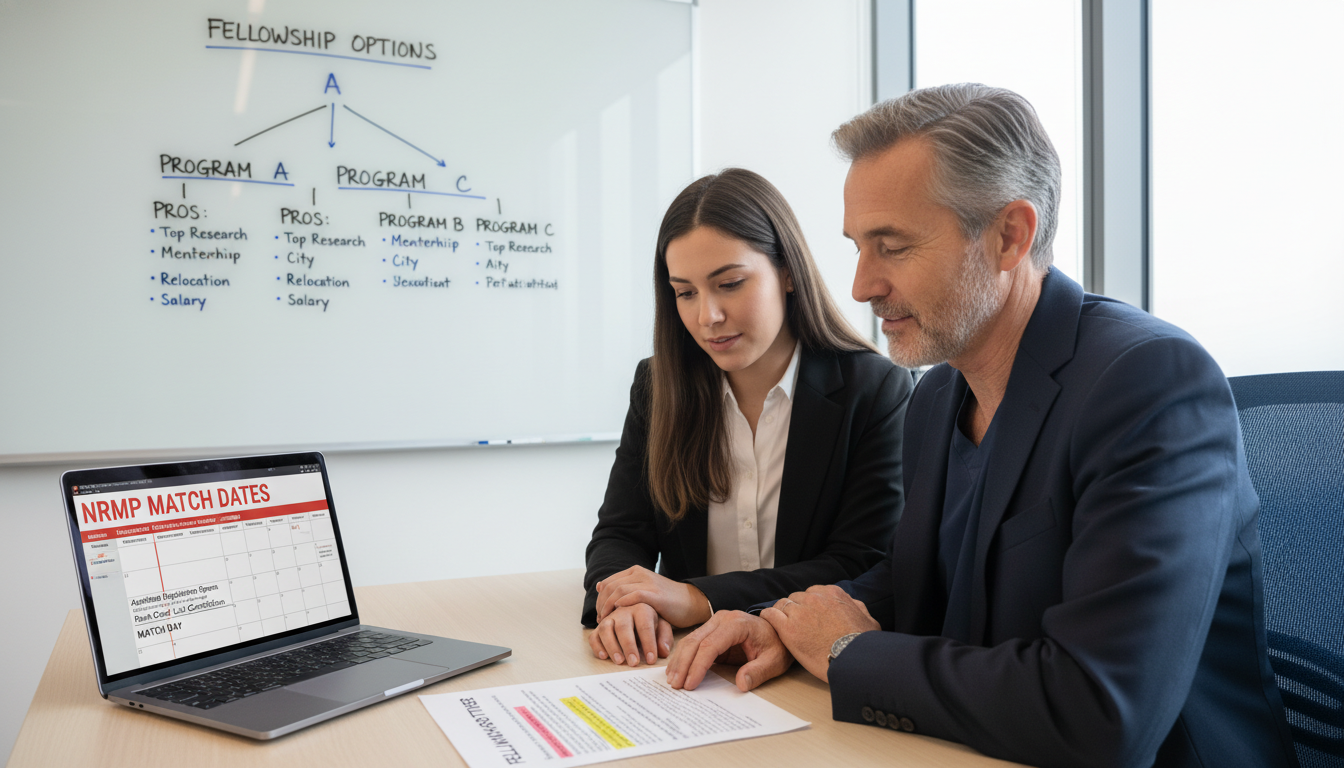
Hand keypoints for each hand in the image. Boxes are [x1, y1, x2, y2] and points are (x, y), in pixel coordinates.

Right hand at [588, 603, 672, 666]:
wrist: (636, 613)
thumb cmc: (651, 623)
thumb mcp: (662, 627)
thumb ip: (664, 638)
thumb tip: (663, 652)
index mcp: (642, 608)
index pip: (645, 626)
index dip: (648, 644)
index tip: (651, 660)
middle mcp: (624, 610)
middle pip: (623, 627)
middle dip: (628, 647)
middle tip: (634, 663)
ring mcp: (609, 617)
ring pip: (605, 629)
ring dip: (611, 646)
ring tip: (619, 661)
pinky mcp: (599, 627)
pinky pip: (594, 635)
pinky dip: (597, 646)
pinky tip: (604, 657)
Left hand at [596, 565, 711, 627]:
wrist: (691, 602)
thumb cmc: (666, 601)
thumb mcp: (643, 591)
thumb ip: (625, 589)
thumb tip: (599, 587)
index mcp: (635, 571)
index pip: (608, 582)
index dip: (600, 599)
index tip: (599, 614)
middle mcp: (640, 574)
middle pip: (610, 587)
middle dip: (601, 605)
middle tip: (601, 620)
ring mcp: (648, 582)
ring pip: (619, 590)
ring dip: (609, 607)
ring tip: (607, 621)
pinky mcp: (656, 594)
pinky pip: (634, 595)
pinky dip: (623, 603)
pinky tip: (619, 612)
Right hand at [664, 610, 792, 692]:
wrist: (778, 633)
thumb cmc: (776, 645)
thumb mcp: (774, 661)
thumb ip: (758, 672)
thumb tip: (741, 684)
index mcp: (737, 624)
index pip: (711, 645)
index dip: (698, 665)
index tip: (690, 684)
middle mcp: (722, 619)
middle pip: (695, 641)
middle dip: (683, 664)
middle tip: (676, 686)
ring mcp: (715, 623)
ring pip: (690, 640)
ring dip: (680, 661)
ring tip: (673, 681)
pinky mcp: (711, 631)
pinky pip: (693, 643)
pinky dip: (683, 657)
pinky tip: (676, 671)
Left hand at [760, 585, 879, 682]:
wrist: (854, 659)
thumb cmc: (863, 644)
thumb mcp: (869, 620)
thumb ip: (857, 608)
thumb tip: (853, 605)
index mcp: (832, 593)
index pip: (812, 593)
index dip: (808, 605)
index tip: (808, 615)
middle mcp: (815, 598)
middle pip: (796, 598)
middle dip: (795, 609)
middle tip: (795, 623)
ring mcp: (800, 612)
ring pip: (783, 605)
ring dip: (782, 614)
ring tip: (781, 624)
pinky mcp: (788, 628)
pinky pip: (771, 615)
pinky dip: (769, 617)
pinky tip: (769, 622)